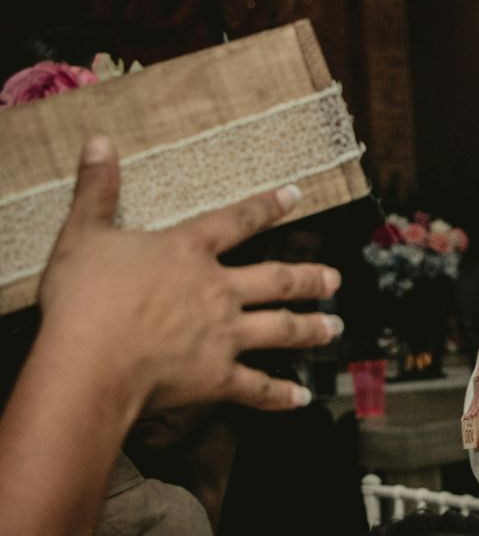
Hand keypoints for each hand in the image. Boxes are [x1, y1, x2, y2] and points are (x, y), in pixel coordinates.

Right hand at [39, 136, 343, 411]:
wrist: (88, 361)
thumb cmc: (82, 298)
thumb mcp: (82, 234)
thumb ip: (96, 190)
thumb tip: (98, 141)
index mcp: (189, 251)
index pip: (237, 220)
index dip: (267, 206)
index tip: (296, 195)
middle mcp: (218, 290)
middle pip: (276, 279)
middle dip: (309, 278)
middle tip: (335, 279)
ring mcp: (223, 335)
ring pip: (281, 329)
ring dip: (311, 329)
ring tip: (335, 329)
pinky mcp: (217, 377)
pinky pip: (257, 388)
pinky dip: (281, 396)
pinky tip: (302, 398)